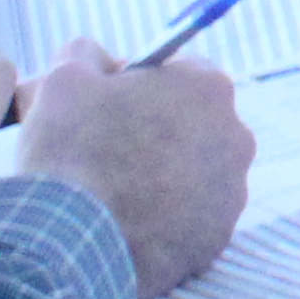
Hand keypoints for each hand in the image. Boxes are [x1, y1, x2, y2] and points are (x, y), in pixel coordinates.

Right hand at [17, 43, 256, 298]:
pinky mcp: (216, 238)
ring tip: (110, 192)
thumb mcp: (64, 79)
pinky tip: (124, 225)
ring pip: (191, 173)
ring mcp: (231, 191)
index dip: (137, 85)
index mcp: (208, 88)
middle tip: (102, 150)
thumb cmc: (71, 151)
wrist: (73, 244)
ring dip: (160, 177)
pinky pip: (188, 219)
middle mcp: (235, 137)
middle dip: (153, 131)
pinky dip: (161, 220)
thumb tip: (93, 55)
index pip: (178, 72)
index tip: (104, 105)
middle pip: (190, 123)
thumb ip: (85, 54)